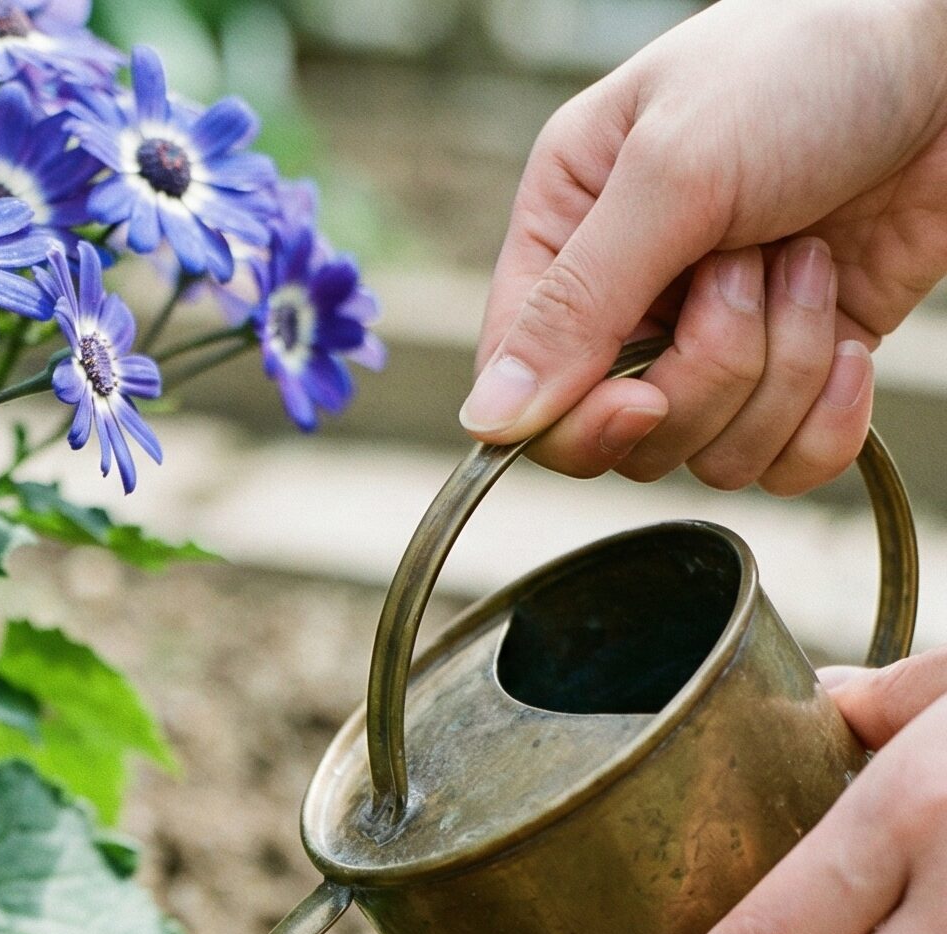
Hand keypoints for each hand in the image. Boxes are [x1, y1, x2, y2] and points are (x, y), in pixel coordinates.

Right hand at [468, 0, 946, 489]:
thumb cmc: (811, 63)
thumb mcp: (673, 170)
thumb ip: (575, 305)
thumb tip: (486, 422)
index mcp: (565, 237)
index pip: (526, 394)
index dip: (582, 420)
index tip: (644, 393)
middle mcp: (629, 300)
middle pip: (623, 438)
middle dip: (707, 372)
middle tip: (752, 268)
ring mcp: (714, 340)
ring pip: (707, 453)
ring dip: (781, 369)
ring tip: (811, 261)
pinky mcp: (797, 367)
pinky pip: (781, 465)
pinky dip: (825, 419)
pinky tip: (852, 342)